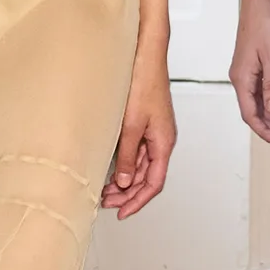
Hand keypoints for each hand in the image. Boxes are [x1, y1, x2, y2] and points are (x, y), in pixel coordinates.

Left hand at [102, 50, 175, 219]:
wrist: (145, 58)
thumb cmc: (143, 84)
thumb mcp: (131, 125)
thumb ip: (128, 155)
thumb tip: (125, 181)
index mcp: (164, 143)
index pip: (154, 183)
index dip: (138, 201)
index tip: (122, 212)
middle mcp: (161, 140)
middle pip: (148, 178)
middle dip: (128, 195)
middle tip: (106, 204)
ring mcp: (153, 133)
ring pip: (141, 167)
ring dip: (125, 182)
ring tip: (104, 192)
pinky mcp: (144, 124)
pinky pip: (137, 153)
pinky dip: (125, 165)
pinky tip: (110, 170)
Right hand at [229, 0, 269, 144]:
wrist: (258, 4)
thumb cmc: (264, 26)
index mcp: (242, 78)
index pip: (250, 113)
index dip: (263, 130)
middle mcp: (240, 78)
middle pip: (253, 110)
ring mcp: (245, 73)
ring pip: (257, 102)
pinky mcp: (251, 67)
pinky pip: (259, 92)